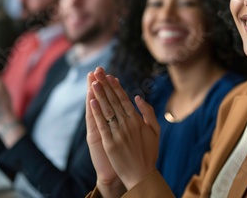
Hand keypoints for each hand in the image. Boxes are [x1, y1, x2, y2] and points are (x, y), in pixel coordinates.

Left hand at [89, 67, 159, 190]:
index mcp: (138, 121)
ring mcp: (118, 133)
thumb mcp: (155, 131)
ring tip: (94, 82)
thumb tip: (138, 97)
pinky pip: (102, 124)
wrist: (142, 175)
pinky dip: (96, 112)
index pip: (124, 99)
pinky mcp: (110, 143)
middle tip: (98, 71)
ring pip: (107, 110)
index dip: (116, 87)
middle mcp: (128, 124)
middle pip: (114, 101)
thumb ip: (148, 113)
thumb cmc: (149, 153)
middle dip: (106, 85)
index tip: (110, 76)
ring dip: (100, 95)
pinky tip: (92, 101)